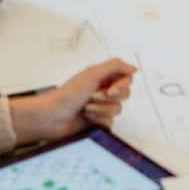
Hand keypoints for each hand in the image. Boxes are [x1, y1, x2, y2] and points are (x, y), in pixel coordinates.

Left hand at [10, 59, 135, 144]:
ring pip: (117, 109)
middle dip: (108, 98)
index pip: (127, 78)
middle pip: (125, 94)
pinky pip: (110, 122)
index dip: (122, 85)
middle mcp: (104, 90)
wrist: (54, 117)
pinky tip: (87, 118)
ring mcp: (101, 107)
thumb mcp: (92, 73)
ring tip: (87, 108)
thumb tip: (134, 68)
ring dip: (101, 109)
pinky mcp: (98, 122)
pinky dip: (98, 120)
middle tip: (93, 96)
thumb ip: (116, 66)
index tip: (111, 89)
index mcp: (103, 76)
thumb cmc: (69, 94)